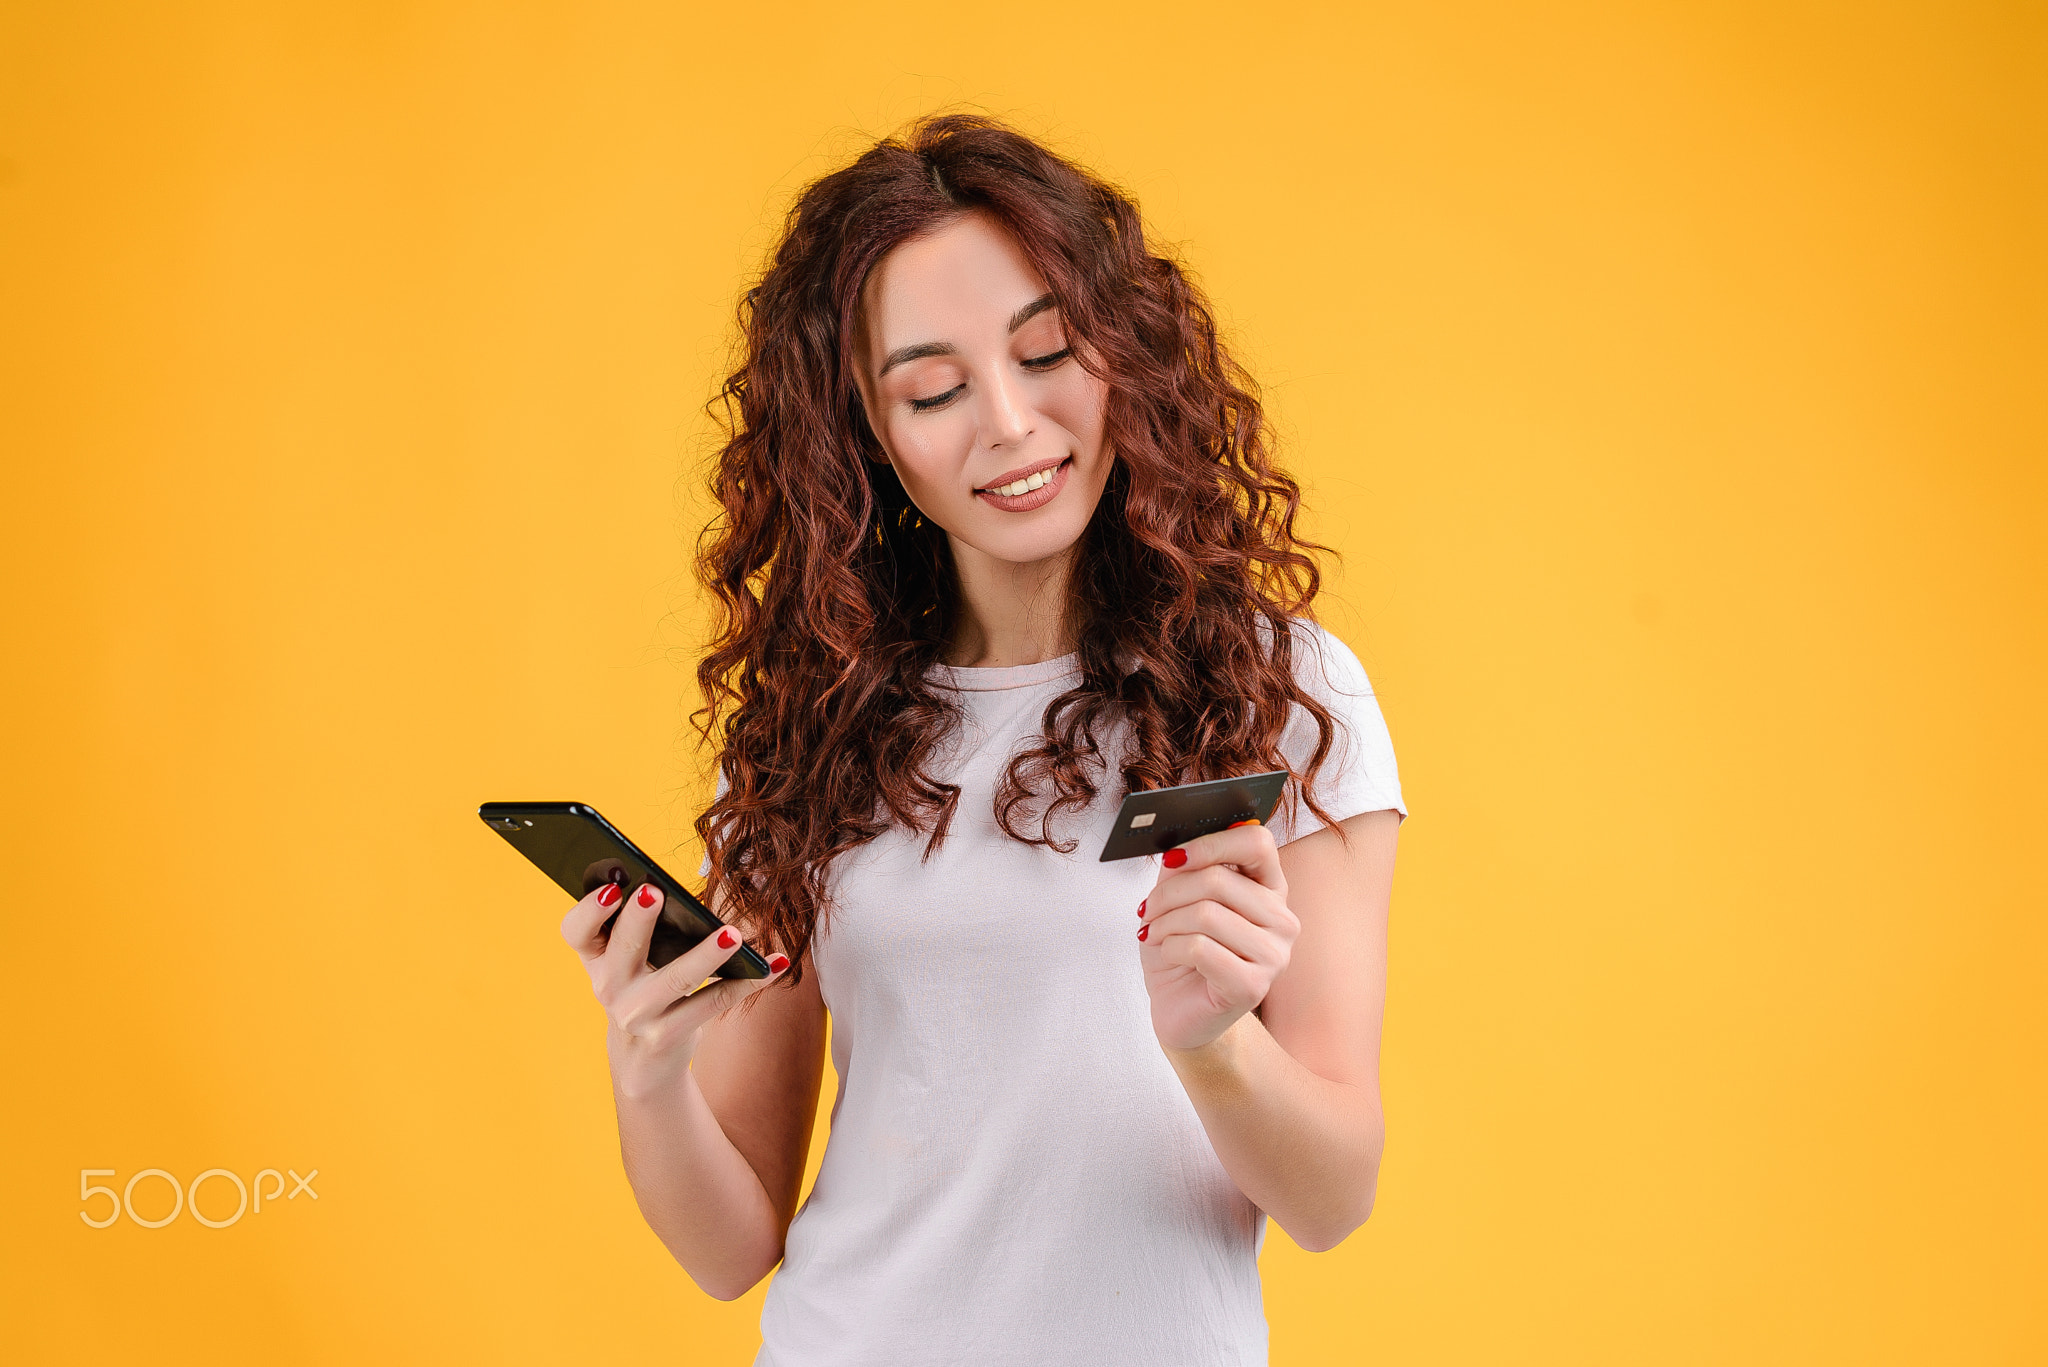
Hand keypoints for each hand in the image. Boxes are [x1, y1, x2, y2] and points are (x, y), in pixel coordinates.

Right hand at [559, 881, 788, 1095]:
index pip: (576, 932)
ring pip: (675, 980)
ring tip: (734, 935)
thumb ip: (640, 930)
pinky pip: (712, 1003)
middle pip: (621, 950)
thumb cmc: (641, 988)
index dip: (589, 910)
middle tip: (657, 891)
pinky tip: (774, 965)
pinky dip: (747, 983)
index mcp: (595, 959)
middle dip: (638, 920)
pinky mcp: (669, 1035)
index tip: (612, 887)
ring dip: (706, 955)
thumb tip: (674, 890)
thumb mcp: (628, 963)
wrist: (643, 1059)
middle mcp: (609, 988)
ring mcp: (637, 1016)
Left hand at [1136, 821, 1298, 1052]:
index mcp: (1270, 889)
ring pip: (1206, 914)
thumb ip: (1183, 869)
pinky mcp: (1254, 986)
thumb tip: (1177, 845)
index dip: (1211, 844)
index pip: (1257, 843)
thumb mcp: (1177, 901)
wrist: (1180, 1011)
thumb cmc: (1182, 954)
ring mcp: (1274, 955)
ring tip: (1155, 934)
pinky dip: (1171, 948)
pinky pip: (1199, 948)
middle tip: (1148, 910)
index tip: (1173, 858)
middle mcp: (1282, 919)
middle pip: (1218, 879)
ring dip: (1166, 923)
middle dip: (1169, 893)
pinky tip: (1169, 955)